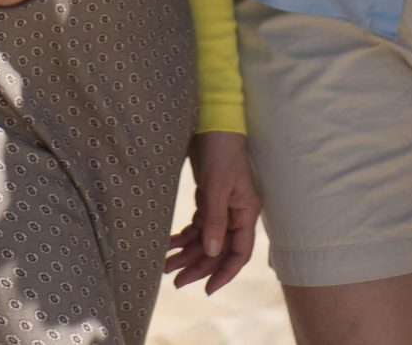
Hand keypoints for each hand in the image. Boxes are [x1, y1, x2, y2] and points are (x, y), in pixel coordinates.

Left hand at [165, 129, 260, 293]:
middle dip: (198, 266)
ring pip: (206, 240)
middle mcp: (236, 213)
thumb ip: (215, 221)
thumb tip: (212, 252)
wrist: (212, 123)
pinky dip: (183, 236)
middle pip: (219, 250)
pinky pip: (197, 226)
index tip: (206, 289)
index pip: (239, 252)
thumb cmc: (220, 152)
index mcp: (246, 212)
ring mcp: (223, 207)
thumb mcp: (216, 187)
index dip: (225, 273)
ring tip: (165, 266)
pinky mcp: (209, 199)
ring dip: (187, 253)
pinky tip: (168, 244)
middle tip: (175, 281)